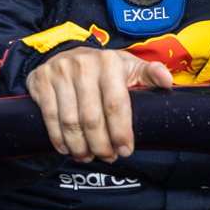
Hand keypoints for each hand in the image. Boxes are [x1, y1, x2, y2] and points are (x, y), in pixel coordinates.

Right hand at [26, 47, 173, 162]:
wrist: (68, 52)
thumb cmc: (105, 67)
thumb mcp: (130, 66)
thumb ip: (151, 74)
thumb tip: (168, 83)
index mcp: (109, 62)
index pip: (115, 104)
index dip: (121, 132)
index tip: (126, 151)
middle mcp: (83, 65)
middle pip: (92, 118)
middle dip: (101, 145)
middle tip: (108, 157)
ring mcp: (59, 72)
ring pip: (70, 122)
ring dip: (80, 146)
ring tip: (88, 157)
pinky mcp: (40, 81)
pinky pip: (49, 117)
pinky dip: (58, 139)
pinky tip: (67, 149)